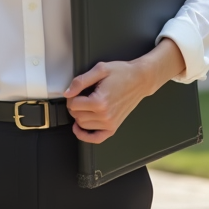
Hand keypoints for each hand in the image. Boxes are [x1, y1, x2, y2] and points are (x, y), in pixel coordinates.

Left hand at [62, 38, 185, 143]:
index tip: (76, 91)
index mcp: (99, 101)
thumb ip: (81, 81)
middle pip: (76, 116)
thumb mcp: (100, 69)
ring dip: (79, 116)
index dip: (71, 96)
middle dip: (74, 106)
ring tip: (85, 106)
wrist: (140, 80)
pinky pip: (96, 138)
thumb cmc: (123, 73)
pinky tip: (79, 128)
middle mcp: (105, 115)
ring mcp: (110, 123)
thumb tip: (68, 93)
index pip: (73, 104)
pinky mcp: (114, 127)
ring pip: (83, 125)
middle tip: (80, 96)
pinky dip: (85, 136)